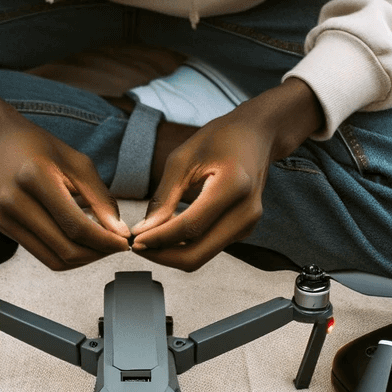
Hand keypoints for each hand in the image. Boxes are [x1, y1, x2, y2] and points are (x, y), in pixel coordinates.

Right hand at [0, 70, 129, 269]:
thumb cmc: (39, 146)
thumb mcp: (77, 163)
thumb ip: (100, 199)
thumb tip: (119, 232)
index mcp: (35, 177)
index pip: (76, 226)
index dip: (105, 241)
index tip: (125, 242)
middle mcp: (14, 200)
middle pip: (65, 248)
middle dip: (98, 253)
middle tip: (116, 246)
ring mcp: (4, 216)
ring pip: (54, 259)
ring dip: (83, 259)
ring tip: (100, 245)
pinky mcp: (1, 226)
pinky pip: (41, 254)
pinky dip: (65, 253)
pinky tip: (79, 240)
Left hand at [129, 77, 322, 271]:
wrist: (256, 136)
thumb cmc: (219, 139)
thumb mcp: (182, 159)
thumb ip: (164, 198)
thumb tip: (143, 231)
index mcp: (233, 186)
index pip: (190, 227)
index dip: (159, 239)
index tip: (134, 241)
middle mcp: (246, 211)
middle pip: (197, 254)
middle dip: (162, 255)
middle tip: (137, 246)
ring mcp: (248, 224)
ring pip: (201, 255)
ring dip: (172, 253)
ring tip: (149, 238)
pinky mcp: (244, 229)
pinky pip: (209, 247)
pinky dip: (186, 245)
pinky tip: (169, 231)